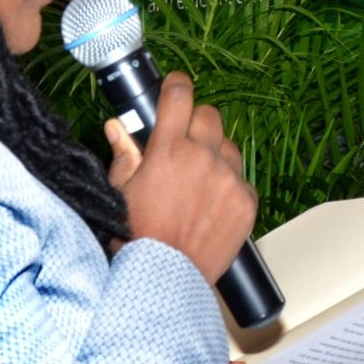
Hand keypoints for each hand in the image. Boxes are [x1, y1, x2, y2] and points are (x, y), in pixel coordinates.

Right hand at [104, 72, 257, 283]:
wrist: (166, 278)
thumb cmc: (137, 236)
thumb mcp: (121, 192)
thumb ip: (124, 155)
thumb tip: (117, 126)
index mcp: (168, 150)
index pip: (179, 97)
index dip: (177, 85)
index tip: (176, 86)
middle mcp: (203, 158)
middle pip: (210, 116)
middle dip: (197, 123)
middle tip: (185, 142)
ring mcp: (229, 179)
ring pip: (229, 147)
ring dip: (215, 155)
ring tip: (198, 180)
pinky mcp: (246, 201)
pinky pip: (242, 179)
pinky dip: (229, 186)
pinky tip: (212, 204)